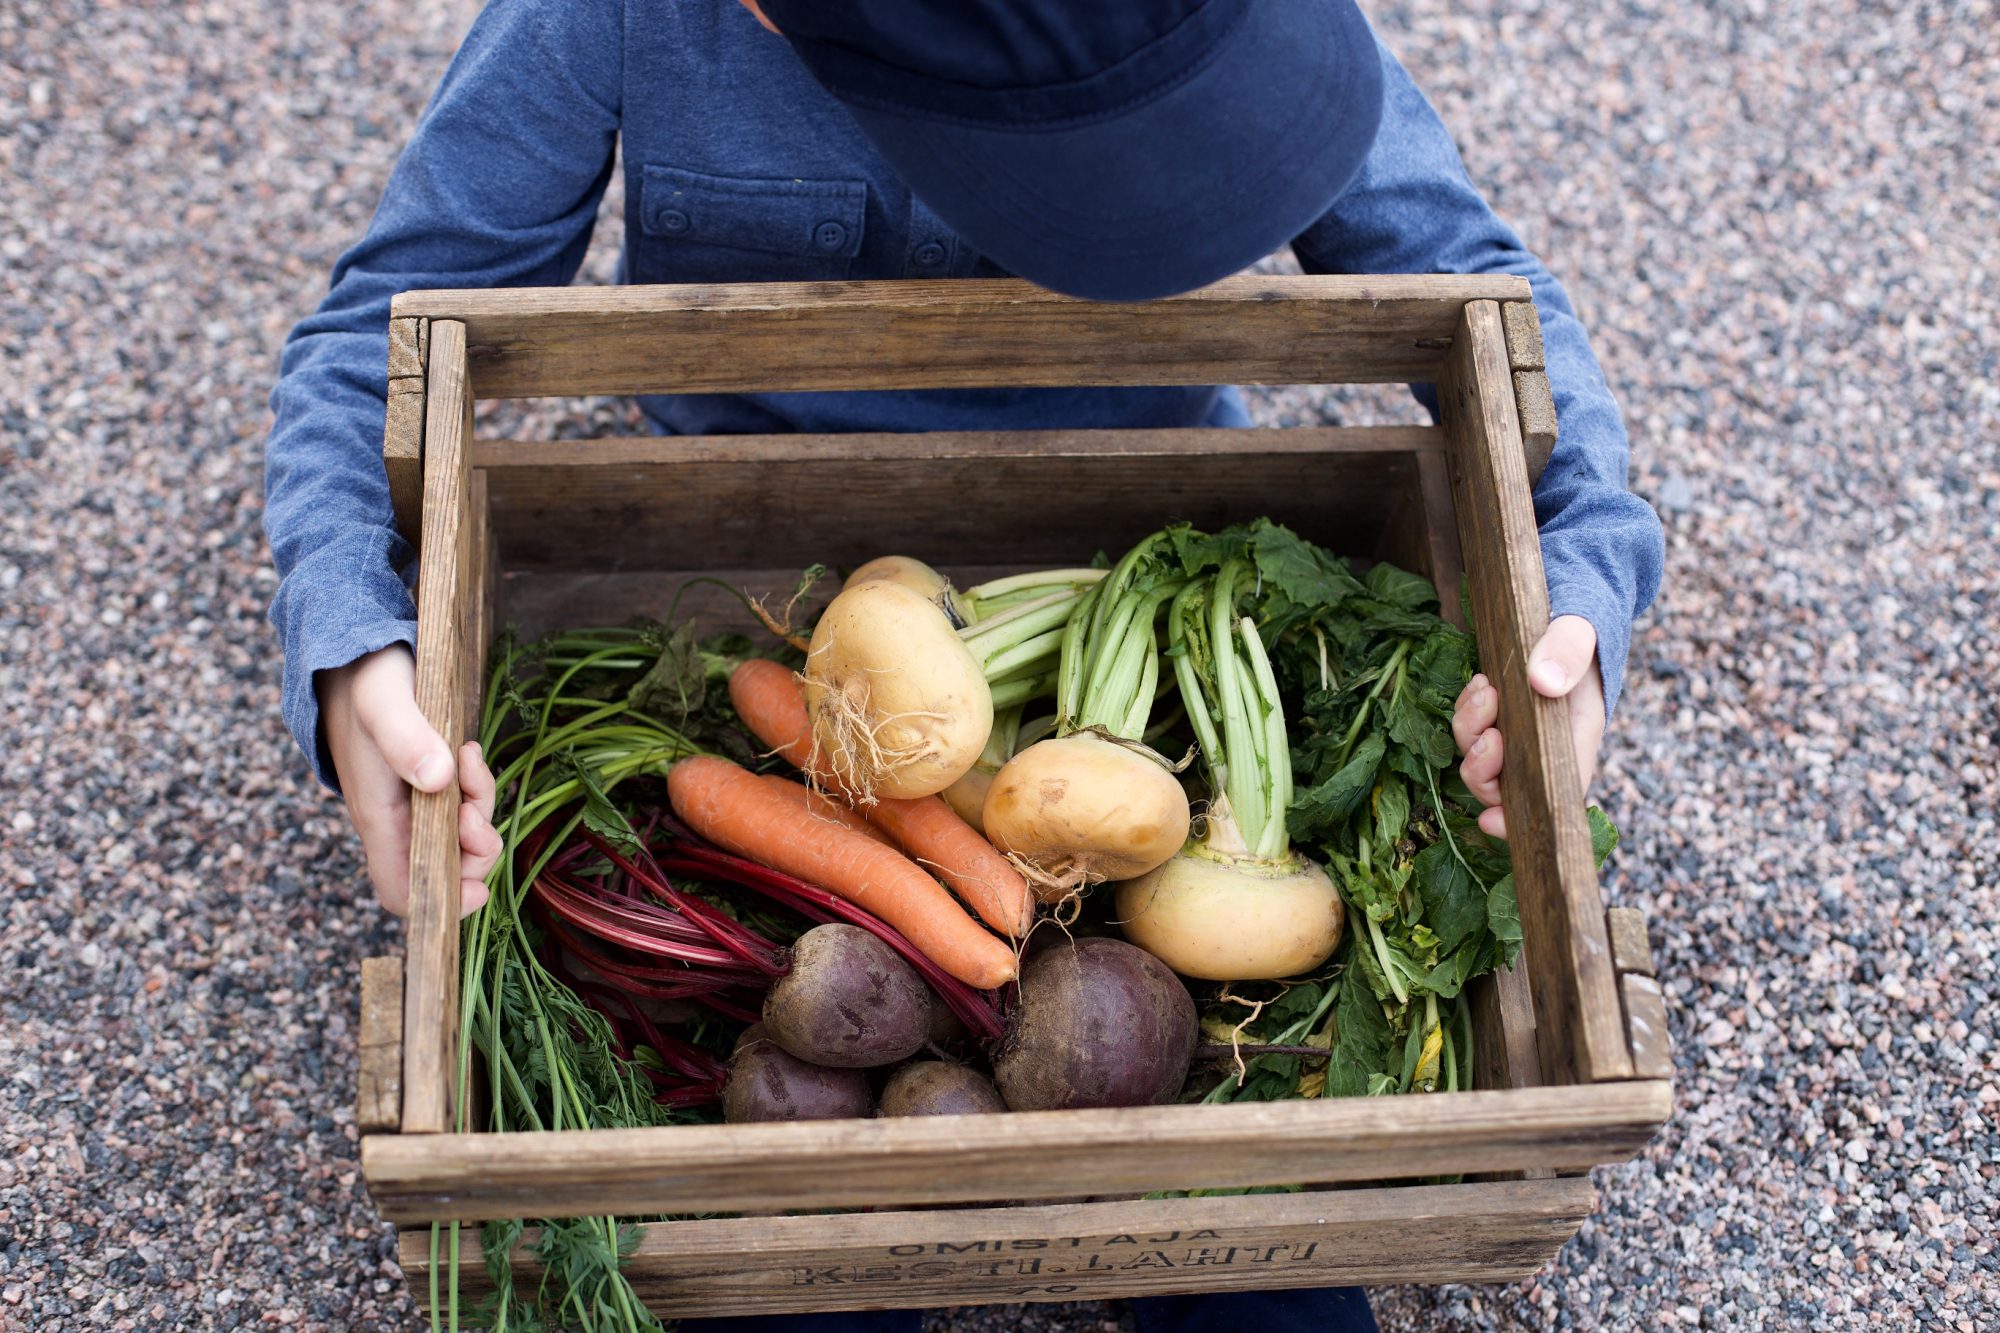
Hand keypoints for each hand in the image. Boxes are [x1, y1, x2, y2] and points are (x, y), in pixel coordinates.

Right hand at [319, 645, 499, 916]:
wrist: (356, 649)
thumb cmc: (365, 678)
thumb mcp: (385, 702)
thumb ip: (406, 739)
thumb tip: (437, 780)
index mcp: (377, 816)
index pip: (401, 890)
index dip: (439, 901)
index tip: (477, 888)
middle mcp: (395, 818)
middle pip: (444, 868)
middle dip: (475, 849)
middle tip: (475, 808)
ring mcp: (413, 800)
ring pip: (460, 833)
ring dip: (479, 807)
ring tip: (472, 760)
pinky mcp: (429, 779)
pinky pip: (461, 801)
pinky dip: (475, 785)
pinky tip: (470, 753)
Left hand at [1450, 615, 1604, 839]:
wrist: (1567, 603)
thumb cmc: (1581, 623)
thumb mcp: (1581, 629)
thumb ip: (1568, 651)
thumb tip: (1544, 683)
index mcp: (1577, 736)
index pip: (1554, 794)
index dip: (1521, 816)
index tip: (1491, 822)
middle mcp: (1546, 743)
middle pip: (1505, 784)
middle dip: (1483, 768)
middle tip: (1488, 734)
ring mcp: (1519, 730)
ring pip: (1481, 756)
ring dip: (1472, 731)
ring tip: (1484, 690)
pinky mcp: (1499, 713)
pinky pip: (1471, 728)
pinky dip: (1467, 711)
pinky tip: (1478, 684)